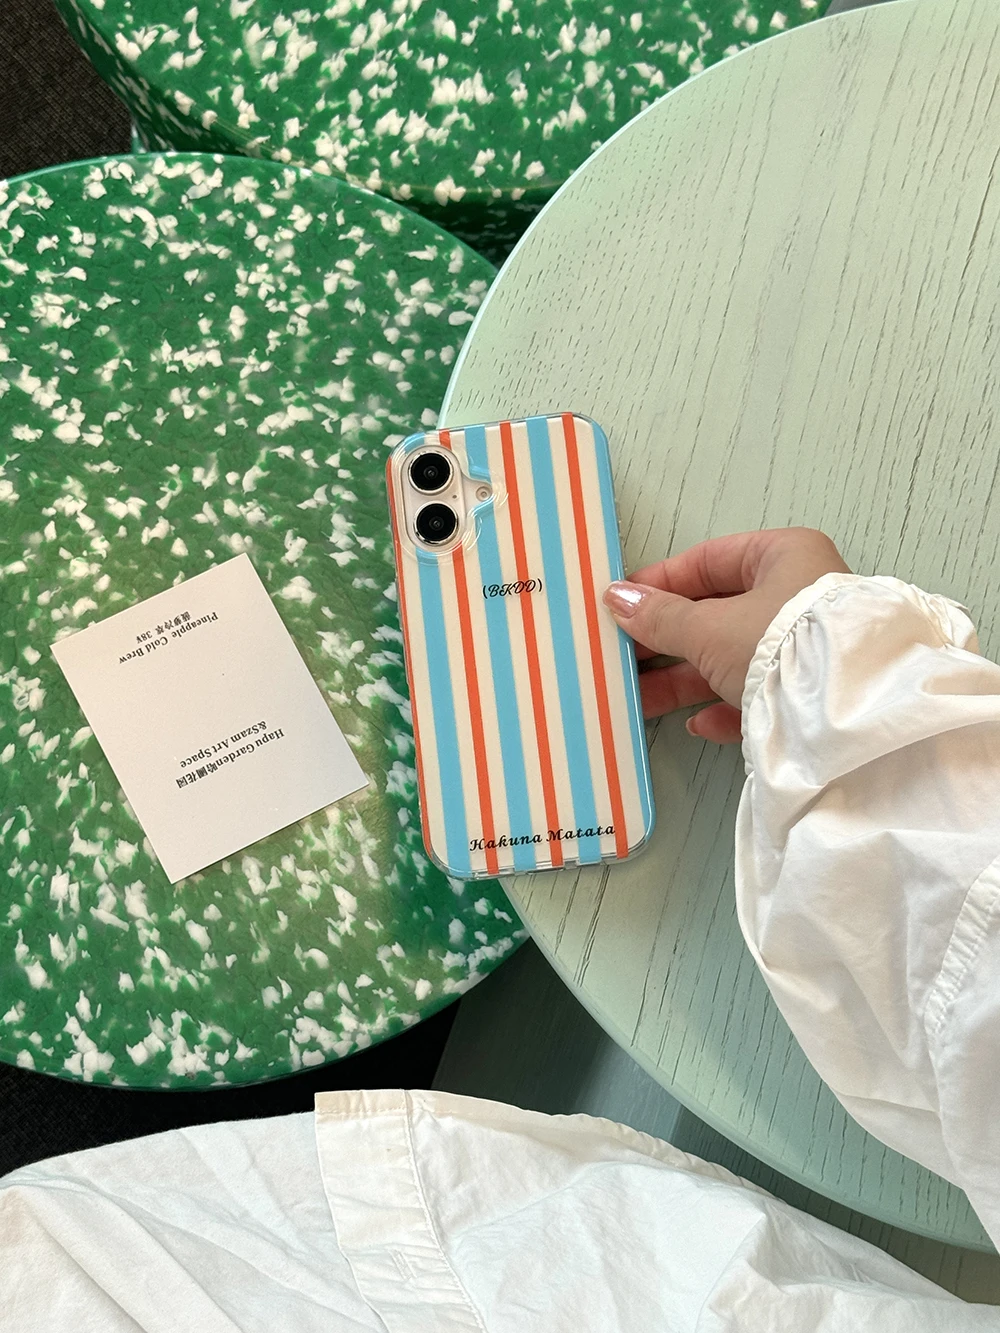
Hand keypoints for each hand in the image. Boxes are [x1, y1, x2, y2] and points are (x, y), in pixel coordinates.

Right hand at [604, 528, 850, 743]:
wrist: (842, 715)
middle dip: (665, 639)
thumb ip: (660, 617)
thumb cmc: (778, 645)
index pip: (709, 560)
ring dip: (684, 679)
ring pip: (731, 658)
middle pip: (716, 614)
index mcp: (784, 557)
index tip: (621, 603)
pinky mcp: (808, 691)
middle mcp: (798, 596)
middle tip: (621, 655)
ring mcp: (806, 646)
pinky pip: (757, 694)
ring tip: (638, 698)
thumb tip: (616, 599)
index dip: (660, 582)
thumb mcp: (708, 628)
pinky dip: (724, 708)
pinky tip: (698, 725)